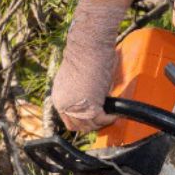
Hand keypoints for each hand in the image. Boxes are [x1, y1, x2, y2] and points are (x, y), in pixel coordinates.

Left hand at [50, 0, 122, 132]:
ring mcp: (75, 107)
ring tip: (111, 116)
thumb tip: (92, 99)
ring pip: (89, 126)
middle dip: (92, 125)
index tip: (93, 119)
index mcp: (59, 97)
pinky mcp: (90, 107)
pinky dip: (109, 119)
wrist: (88, 47)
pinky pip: (101, 120)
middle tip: (104, 119)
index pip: (68, 120)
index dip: (82, 122)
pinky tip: (115, 114)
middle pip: (78, 126)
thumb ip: (79, 92)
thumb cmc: (85, 56)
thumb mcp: (76, 79)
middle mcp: (64, 104)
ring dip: (101, 123)